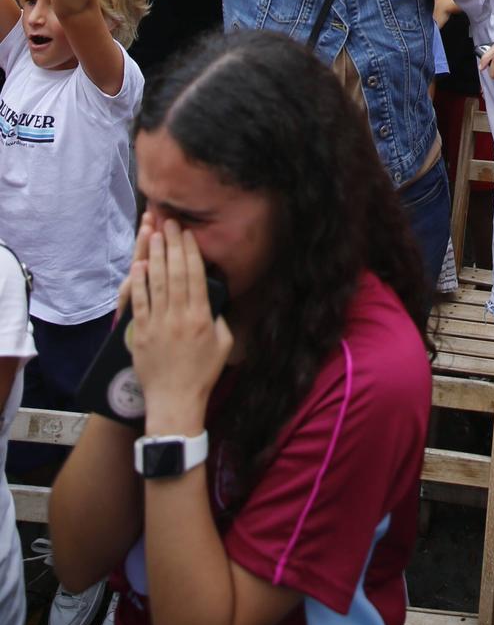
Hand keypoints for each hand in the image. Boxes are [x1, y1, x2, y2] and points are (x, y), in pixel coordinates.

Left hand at [129, 219, 231, 432]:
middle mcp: (180, 316)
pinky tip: (139, 266)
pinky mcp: (141, 334)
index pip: (195, 275)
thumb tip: (214, 298)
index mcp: (202, 317)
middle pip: (175, 273)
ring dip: (154, 257)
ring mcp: (158, 324)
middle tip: (169, 223)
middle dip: (172, 245)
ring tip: (153, 235)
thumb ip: (220, 317)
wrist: (175, 401)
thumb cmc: (203, 374)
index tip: (187, 233)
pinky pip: (140, 303)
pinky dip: (139, 283)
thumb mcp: (224, 343)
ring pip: (156, 283)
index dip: (190, 251)